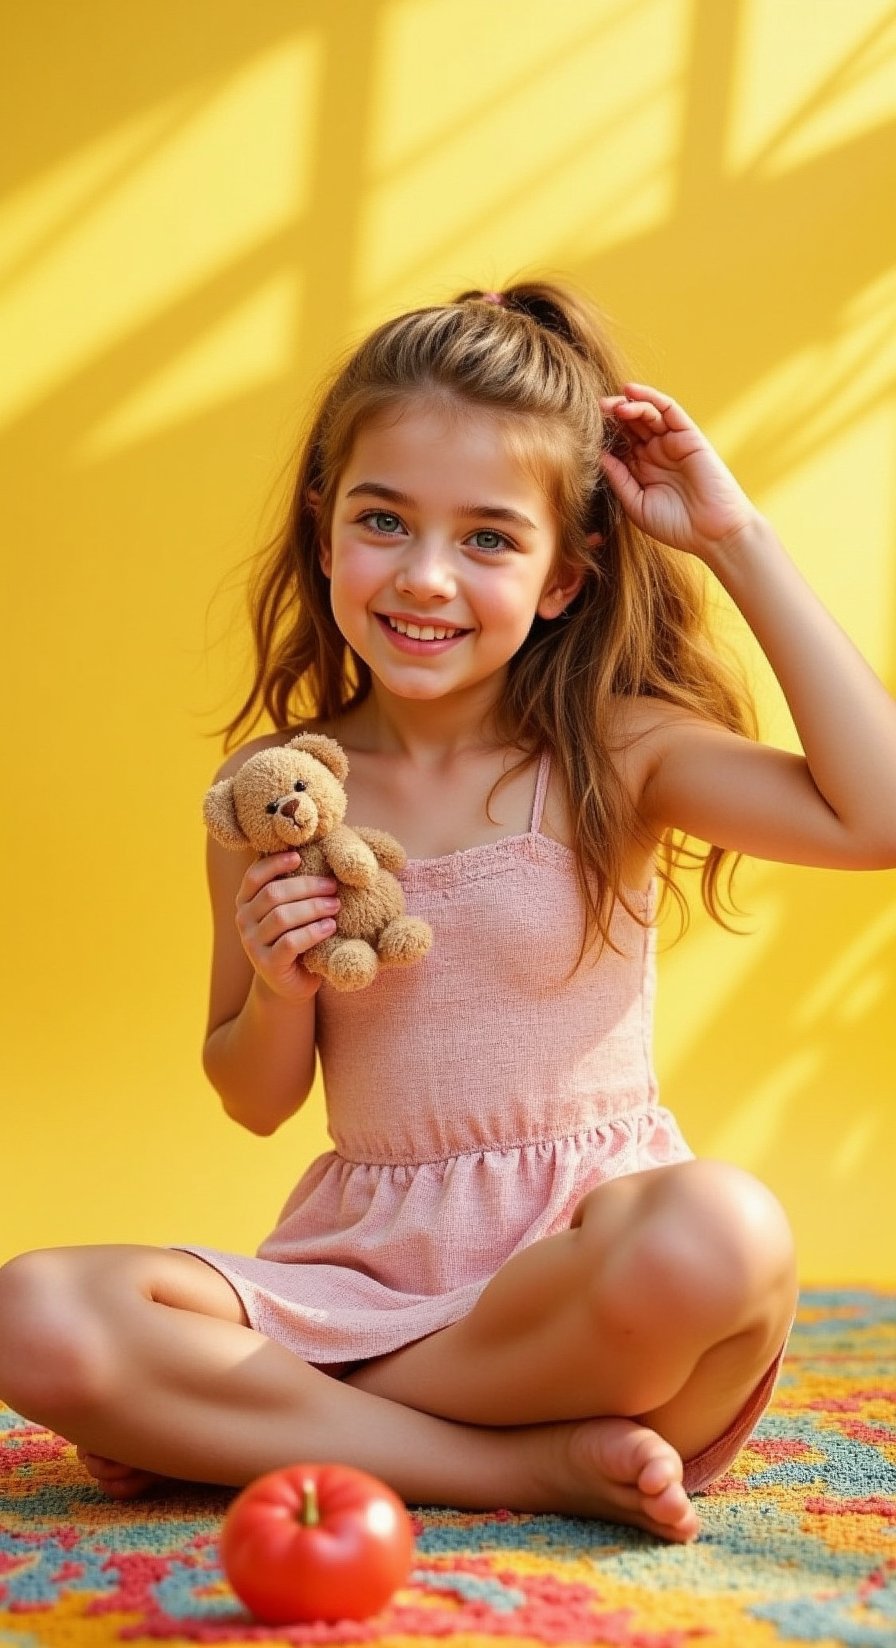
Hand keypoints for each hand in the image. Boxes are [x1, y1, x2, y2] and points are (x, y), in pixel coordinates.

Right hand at [235, 852, 340, 1002]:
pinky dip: (313, 931)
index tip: (300, 857)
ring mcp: (252, 944)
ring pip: (282, 917)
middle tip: (333, 886)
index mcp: (246, 902)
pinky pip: (290, 942)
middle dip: (307, 886)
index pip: (254, 876)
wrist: (290, 982)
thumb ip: (292, 890)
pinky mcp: (268, 965)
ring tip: (336, 905)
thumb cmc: (294, 938)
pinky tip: (330, 927)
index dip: (275, 863)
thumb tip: (316, 853)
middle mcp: (243, 921)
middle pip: (273, 894)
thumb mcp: (289, 911)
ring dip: (313, 907)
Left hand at [599, 383, 758, 561]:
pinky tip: (630, 391)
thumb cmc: (675, 526)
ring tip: (609, 405)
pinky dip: (651, 397)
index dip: (601, 435)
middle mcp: (655, 453)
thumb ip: (618, 479)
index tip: (580, 430)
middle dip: (610, 415)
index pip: (618, 444)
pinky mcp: (689, 436)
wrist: (712, 534)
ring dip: (627, 405)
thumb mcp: (636, 504)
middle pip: (629, 426)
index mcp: (641, 470)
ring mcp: (671, 443)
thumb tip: (598, 454)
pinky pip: (669, 409)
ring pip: (646, 414)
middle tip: (592, 410)